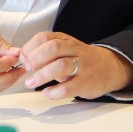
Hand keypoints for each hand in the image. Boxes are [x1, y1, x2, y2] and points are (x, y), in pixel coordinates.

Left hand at [18, 32, 132, 100]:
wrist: (110, 68)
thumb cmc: (81, 60)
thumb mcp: (65, 49)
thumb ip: (46, 53)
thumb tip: (23, 59)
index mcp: (66, 40)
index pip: (45, 37)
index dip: (30, 47)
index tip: (23, 59)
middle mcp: (74, 50)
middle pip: (53, 48)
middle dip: (36, 58)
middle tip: (27, 69)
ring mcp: (82, 66)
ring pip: (61, 65)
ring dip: (43, 75)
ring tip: (31, 83)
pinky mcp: (87, 83)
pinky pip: (70, 87)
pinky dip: (55, 91)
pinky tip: (47, 94)